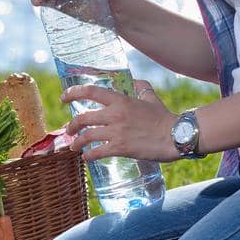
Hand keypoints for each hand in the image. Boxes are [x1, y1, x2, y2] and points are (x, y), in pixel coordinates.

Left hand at [63, 79, 179, 162]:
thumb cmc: (164, 118)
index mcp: (120, 100)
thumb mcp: (151, 98)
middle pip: (83, 117)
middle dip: (72, 125)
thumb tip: (137, 82)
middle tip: (69, 130)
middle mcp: (115, 114)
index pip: (91, 92)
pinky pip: (97, 152)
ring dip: (77, 142)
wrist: (176, 136)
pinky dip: (89, 155)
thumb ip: (142, 88)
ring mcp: (116, 132)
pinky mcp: (121, 148)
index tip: (64, 98)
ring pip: (87, 136)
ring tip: (74, 146)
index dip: (73, 93)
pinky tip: (87, 157)